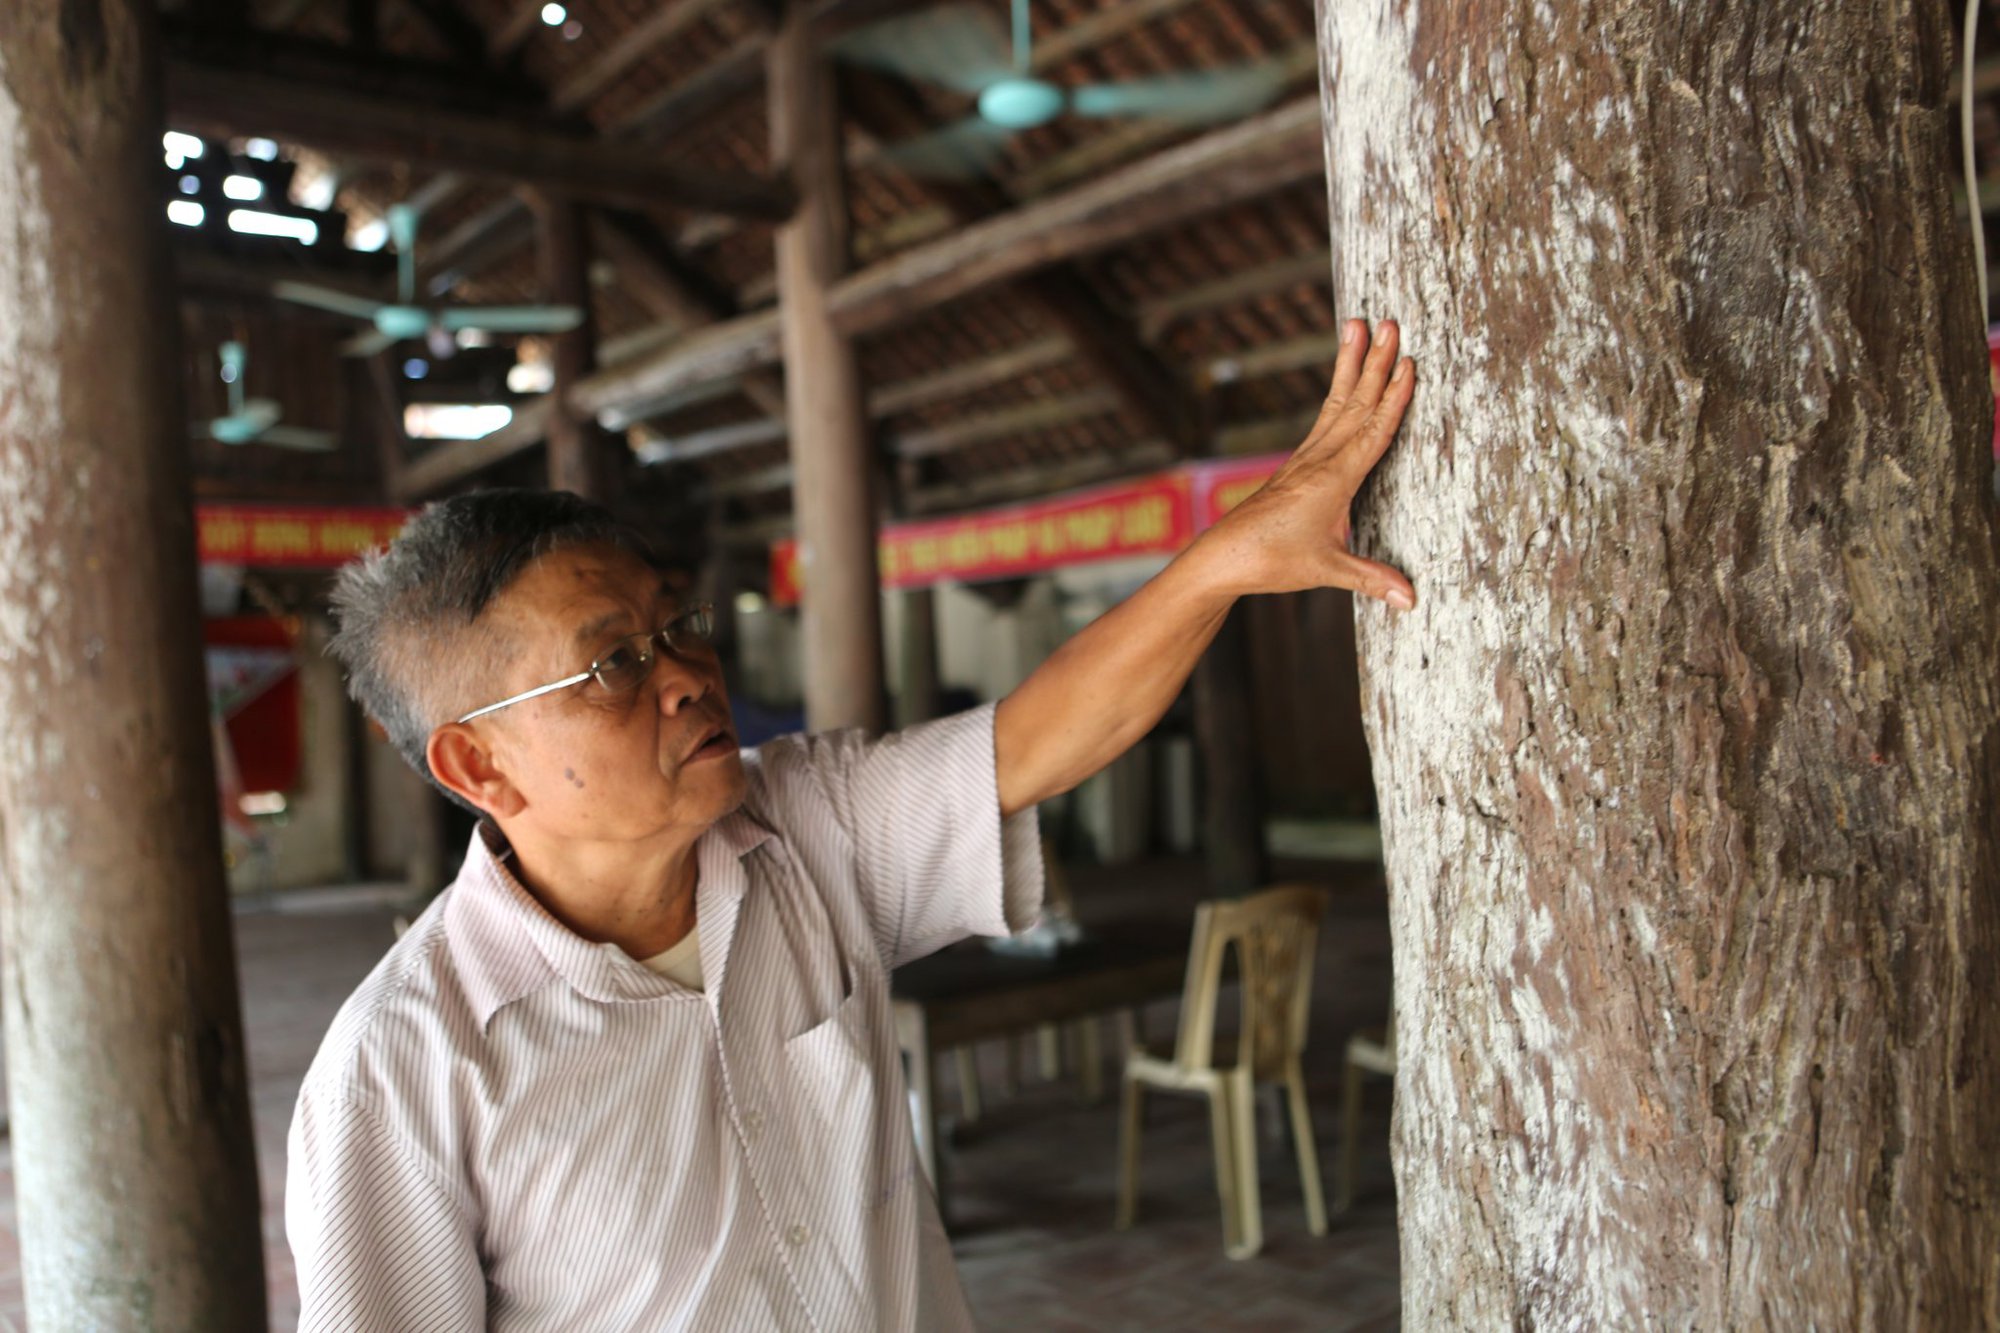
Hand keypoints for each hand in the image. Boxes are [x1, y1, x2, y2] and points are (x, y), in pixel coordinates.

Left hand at [1197, 318, 1415, 607]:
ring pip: (1337, 403)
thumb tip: (1411, 600)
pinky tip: (1345, 381)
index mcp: (1333, 479)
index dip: (1393, 398)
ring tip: (1358, 325)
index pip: (1372, 431)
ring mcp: (1306, 459)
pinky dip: (1340, 393)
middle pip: (1355, 403)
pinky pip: (1325, 419)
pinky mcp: (1297, 466)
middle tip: (1389, 322)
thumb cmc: (1271, 562)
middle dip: (1375, 362)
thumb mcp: (1326, 570)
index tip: (1408, 362)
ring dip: (1353, 365)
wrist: (1223, 558)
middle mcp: (1319, 460)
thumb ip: (1370, 578)